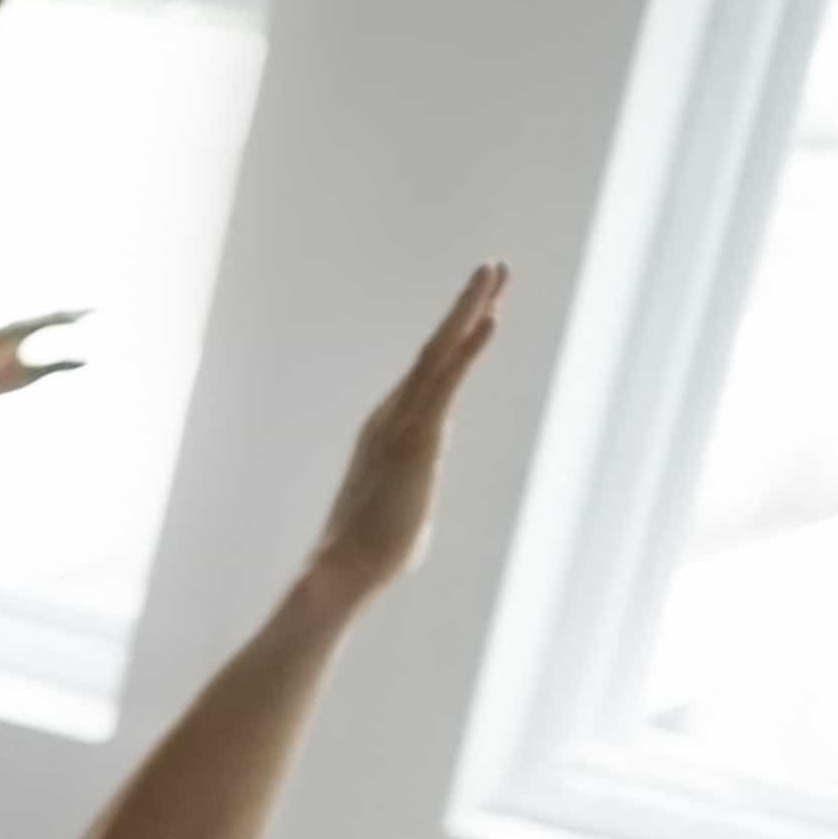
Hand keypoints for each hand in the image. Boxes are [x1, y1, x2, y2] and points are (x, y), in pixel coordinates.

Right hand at [307, 263, 506, 602]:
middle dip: (465, 305)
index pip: (428, 375)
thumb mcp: (396, 517)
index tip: (480, 306)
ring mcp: (404, 422)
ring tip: (495, 272)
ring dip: (469, 309)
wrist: (343, 571)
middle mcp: (393, 417)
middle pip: (435, 349)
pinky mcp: (418, 436)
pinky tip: (491, 317)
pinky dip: (470, 346)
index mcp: (388, 432)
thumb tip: (398, 522)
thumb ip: (404, 501)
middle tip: (493, 267)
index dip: (454, 337)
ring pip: (441, 352)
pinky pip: (448, 380)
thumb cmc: (365, 558)